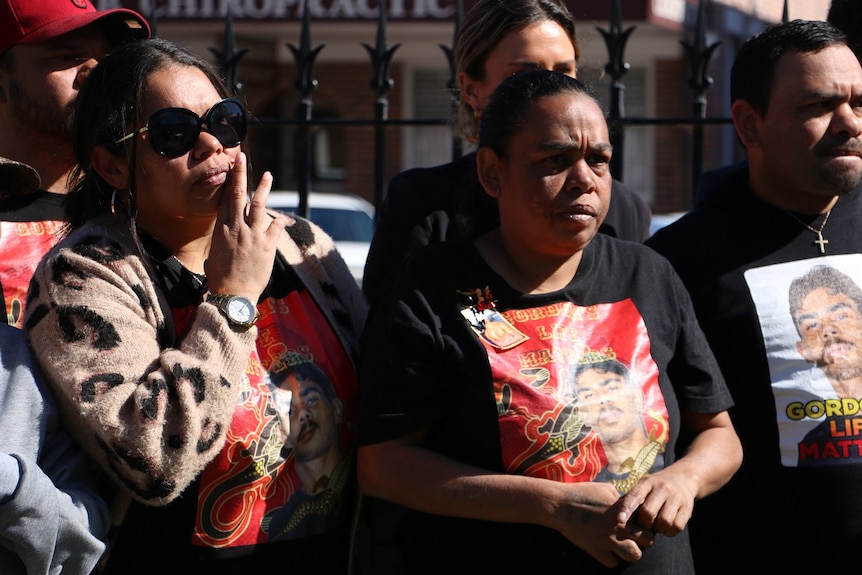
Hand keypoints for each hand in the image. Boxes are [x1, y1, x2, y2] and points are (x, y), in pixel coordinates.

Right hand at [204, 152, 288, 299]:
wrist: (232, 295)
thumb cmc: (220, 280)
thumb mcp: (215, 257)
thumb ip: (220, 244)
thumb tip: (221, 243)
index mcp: (221, 230)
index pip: (225, 201)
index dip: (229, 183)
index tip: (231, 169)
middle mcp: (235, 228)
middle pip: (237, 195)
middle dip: (240, 174)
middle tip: (241, 157)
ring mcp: (252, 235)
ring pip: (258, 205)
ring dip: (263, 188)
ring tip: (268, 174)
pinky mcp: (267, 246)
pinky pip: (276, 227)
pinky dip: (280, 221)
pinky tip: (285, 218)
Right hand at [553, 481, 653, 566]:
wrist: (560, 505)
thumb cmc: (581, 493)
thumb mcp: (605, 489)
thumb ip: (619, 498)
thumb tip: (628, 504)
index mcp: (622, 510)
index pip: (647, 520)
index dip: (645, 522)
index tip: (639, 523)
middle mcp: (618, 526)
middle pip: (648, 540)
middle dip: (645, 539)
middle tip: (636, 537)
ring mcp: (608, 540)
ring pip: (634, 555)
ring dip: (632, 552)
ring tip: (624, 547)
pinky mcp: (596, 550)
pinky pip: (613, 563)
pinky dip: (612, 559)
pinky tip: (607, 551)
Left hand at [616, 469, 697, 537]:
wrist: (682, 478)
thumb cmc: (655, 488)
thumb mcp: (644, 485)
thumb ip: (633, 498)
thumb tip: (619, 518)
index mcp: (647, 482)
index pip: (635, 495)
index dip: (626, 509)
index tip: (619, 520)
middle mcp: (662, 487)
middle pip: (648, 512)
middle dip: (643, 524)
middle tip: (644, 525)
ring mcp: (676, 497)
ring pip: (664, 522)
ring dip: (657, 529)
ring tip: (655, 526)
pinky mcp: (688, 507)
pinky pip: (676, 527)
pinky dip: (669, 532)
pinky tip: (666, 527)